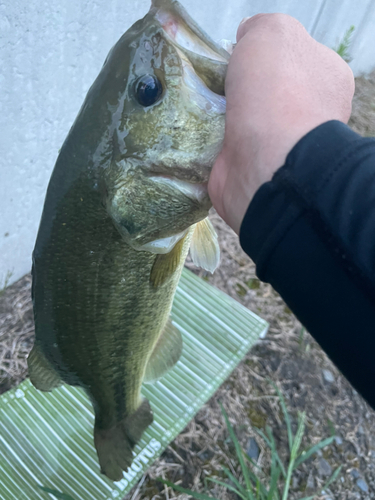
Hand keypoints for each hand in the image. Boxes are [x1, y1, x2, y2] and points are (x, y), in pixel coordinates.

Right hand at [208, 13, 354, 233]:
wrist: (267, 162)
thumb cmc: (277, 92)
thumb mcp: (272, 33)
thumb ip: (260, 28)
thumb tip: (246, 39)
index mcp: (326, 79)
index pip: (293, 59)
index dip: (264, 54)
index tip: (239, 58)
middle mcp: (309, 114)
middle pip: (265, 92)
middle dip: (239, 88)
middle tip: (217, 84)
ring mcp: (282, 146)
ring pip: (244, 122)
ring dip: (221, 115)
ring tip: (201, 108)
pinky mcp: (254, 170)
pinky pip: (228, 149)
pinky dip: (212, 142)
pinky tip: (199, 132)